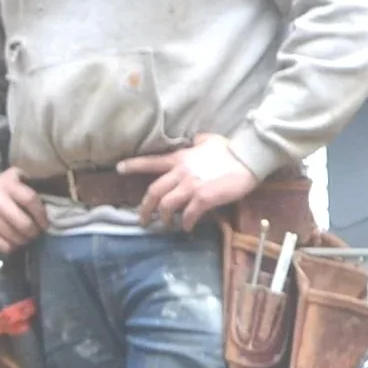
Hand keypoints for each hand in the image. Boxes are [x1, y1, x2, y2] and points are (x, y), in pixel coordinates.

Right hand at [0, 168, 48, 255]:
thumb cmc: (0, 186)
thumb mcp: (15, 176)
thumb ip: (31, 182)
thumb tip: (52, 196)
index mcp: (8, 185)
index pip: (31, 201)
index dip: (42, 215)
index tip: (45, 223)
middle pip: (23, 223)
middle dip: (33, 232)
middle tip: (35, 233)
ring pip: (13, 236)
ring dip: (23, 240)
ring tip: (25, 238)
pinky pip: (1, 245)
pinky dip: (11, 247)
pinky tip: (13, 242)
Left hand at [119, 133, 260, 231]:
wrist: (248, 160)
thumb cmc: (230, 150)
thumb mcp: (208, 140)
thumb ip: (197, 141)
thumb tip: (194, 139)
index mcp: (179, 158)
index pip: (151, 162)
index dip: (133, 166)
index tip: (119, 169)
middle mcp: (180, 172)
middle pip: (153, 192)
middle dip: (144, 208)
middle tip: (141, 219)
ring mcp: (191, 186)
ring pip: (167, 205)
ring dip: (163, 218)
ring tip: (164, 225)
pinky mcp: (204, 198)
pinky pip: (189, 215)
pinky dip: (186, 223)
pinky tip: (187, 228)